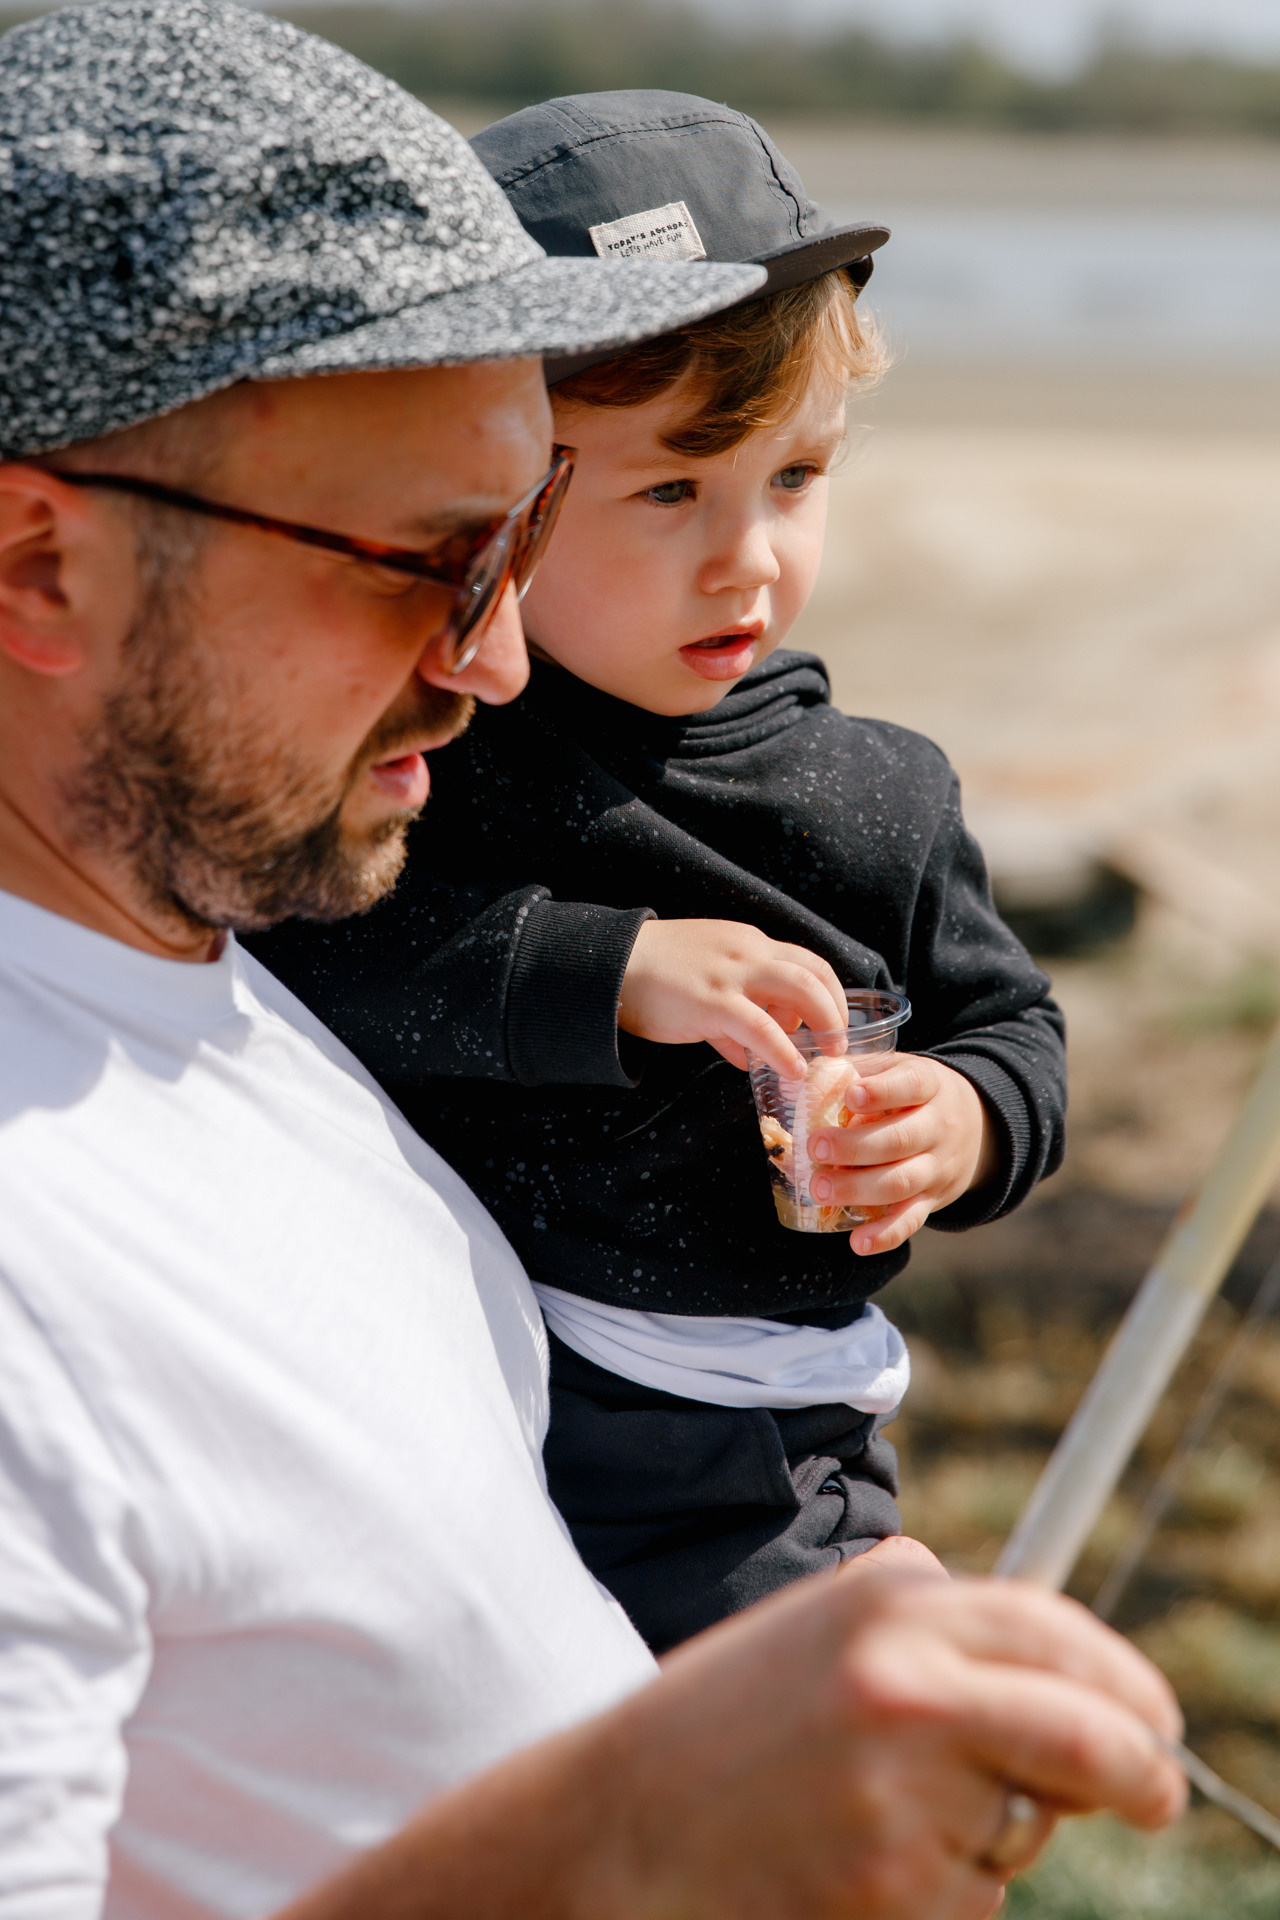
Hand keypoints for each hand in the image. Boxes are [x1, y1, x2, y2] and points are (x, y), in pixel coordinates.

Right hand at [282, 1562, 1185, 1919]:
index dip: (1126, 1685)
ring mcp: (905, 1786)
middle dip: (1143, 1774)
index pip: (1060, 1633)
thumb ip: (922, 1614)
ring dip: (998, 1834)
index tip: (1152, 1721)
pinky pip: (976, 1896)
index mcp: (891, 1600)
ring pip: (1030, 1828)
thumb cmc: (720, 1725)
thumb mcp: (818, 1626)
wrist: (618, 1825)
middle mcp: (910, 1680)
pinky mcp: (896, 1882)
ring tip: (879, 1815)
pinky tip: (856, 1864)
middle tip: (1155, 1794)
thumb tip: (1044, 1652)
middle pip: (1094, 1733)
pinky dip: (944, 1892)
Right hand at [618, 918, 847, 1076]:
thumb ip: (731, 1020)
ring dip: (823, 1024)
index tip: (831, 1025)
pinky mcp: (711, 1001)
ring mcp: (731, 974)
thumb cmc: (653, 977)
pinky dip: (784, 1049)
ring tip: (826, 1056)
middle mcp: (748, 952)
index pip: (807, 962)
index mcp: (748, 944)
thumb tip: (752, 1056)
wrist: (609, 966)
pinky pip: (761, 1026)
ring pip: (800, 990)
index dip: (829, 994)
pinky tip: (793, 1069)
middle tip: (838, 1043)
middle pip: (815, 973)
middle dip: (836, 1010)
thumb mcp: (703, 987)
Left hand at [805, 1053, 997, 1256]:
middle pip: (900, 1140)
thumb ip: (853, 1068)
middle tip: (816, 1147)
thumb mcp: (896, 1068)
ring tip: (820, 1188)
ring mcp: (937, 1166)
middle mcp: (938, 1126)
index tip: (851, 1095)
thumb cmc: (913, 1093)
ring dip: (858, 1188)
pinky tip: (858, 1242)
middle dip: (855, 1146)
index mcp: (928, 1085)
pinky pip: (912, 1220)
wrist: (976, 1125)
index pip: (911, 1086)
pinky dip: (886, 1235)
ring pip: (902, 1181)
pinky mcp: (932, 1200)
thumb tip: (793, 1079)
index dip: (882, 1092)